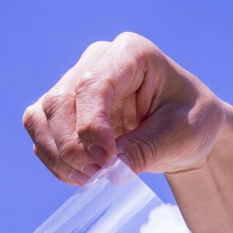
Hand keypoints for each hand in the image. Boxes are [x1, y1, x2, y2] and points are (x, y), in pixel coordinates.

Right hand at [23, 32, 232, 185]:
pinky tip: (79, 175)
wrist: (188, 129)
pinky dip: (54, 158)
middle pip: (61, 101)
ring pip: (42, 116)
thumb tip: (110, 170)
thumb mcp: (181, 134)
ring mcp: (76, 81)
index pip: (94, 84)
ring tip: (89, 178)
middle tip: (97, 175)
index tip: (107, 160)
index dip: (91, 125)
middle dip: (72, 146)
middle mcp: (98, 61)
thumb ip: (145, 149)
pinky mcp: (65, 107)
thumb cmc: (191, 121)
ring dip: (58, 154)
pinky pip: (40, 131)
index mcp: (131, 53)